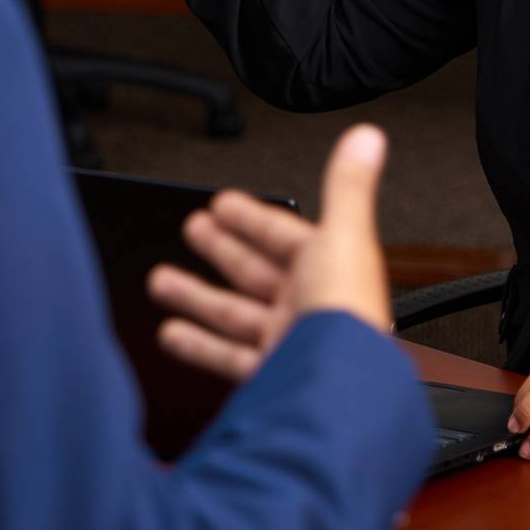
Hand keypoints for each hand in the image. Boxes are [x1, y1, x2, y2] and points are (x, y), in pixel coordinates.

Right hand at [146, 124, 393, 382]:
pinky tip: (174, 333)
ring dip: (197, 295)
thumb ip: (348, 186)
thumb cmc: (346, 317)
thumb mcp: (344, 235)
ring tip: (162, 280)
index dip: (251, 217)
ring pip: (235, 313)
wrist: (336, 391)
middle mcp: (311, 306)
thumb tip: (367, 137)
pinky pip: (229, 356)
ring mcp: (289, 343)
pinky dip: (200, 344)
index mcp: (330, 269)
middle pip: (256, 272)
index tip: (222, 203)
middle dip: (222, 249)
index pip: (284, 235)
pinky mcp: (271, 377)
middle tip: (192, 230)